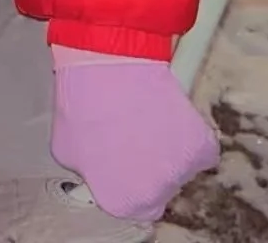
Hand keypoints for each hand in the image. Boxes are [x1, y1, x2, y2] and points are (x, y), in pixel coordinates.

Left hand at [50, 47, 218, 221]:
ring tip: (143, 117)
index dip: (122, 179)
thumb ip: (86, 172)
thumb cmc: (82, 102)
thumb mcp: (65, 148)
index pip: (127, 203)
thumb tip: (95, 172)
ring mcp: (182, 173)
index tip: (118, 160)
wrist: (108, 62)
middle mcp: (155, 196)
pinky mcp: (202, 148)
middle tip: (131, 135)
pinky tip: (165, 113)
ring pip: (177, 169)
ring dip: (166, 150)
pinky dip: (187, 134)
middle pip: (156, 190)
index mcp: (120, 202)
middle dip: (146, 168)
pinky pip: (197, 149)